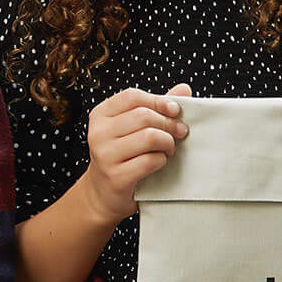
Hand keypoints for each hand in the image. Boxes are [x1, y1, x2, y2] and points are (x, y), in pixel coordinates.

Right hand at [79, 83, 190, 224]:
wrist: (103, 192)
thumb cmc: (122, 156)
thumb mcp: (133, 128)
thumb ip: (156, 108)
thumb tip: (184, 89)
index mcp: (100, 115)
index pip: (131, 97)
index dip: (158, 101)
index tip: (174, 110)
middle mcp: (98, 133)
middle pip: (143, 116)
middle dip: (168, 124)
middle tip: (180, 132)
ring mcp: (105, 155)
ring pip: (149, 137)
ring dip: (167, 142)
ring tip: (168, 148)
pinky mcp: (116, 176)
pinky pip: (150, 161)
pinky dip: (161, 160)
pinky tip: (159, 162)